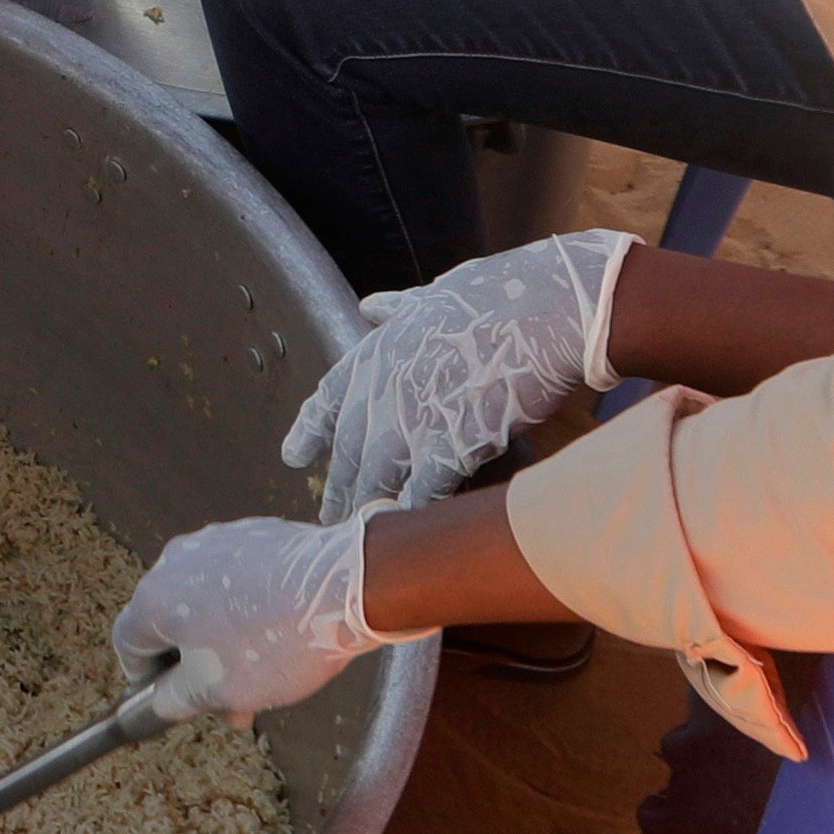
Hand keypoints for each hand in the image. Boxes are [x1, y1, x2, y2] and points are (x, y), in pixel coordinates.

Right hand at [111, 511, 402, 721]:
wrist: (343, 588)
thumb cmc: (274, 644)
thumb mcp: (215, 691)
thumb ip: (174, 699)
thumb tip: (159, 702)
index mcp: (155, 598)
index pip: (127, 643)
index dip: (144, 679)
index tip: (172, 699)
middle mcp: (175, 560)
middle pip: (169, 621)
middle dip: (193, 664)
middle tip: (228, 699)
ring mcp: (216, 541)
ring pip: (204, 600)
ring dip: (221, 638)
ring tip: (263, 671)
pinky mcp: (254, 533)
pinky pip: (235, 577)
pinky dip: (245, 607)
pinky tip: (279, 631)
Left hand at [279, 229, 627, 524]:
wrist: (540, 309)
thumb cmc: (494, 296)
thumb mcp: (431, 295)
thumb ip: (397, 309)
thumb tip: (370, 306)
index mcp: (374, 353)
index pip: (326, 400)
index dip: (308, 432)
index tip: (293, 456)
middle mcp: (381, 391)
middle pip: (348, 452)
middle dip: (337, 488)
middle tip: (326, 517)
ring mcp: (411, 421)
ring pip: (376, 479)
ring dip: (365, 510)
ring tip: (357, 538)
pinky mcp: (449, 446)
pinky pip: (421, 493)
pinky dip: (411, 515)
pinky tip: (406, 535)